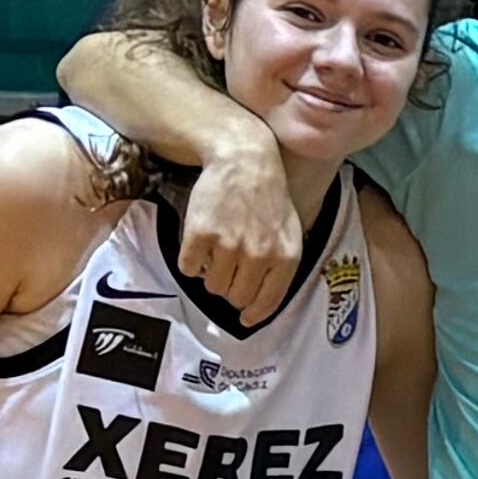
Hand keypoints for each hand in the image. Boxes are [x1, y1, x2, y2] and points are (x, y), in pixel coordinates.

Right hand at [167, 122, 303, 311]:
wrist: (245, 160)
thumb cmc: (268, 198)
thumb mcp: (289, 233)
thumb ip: (280, 267)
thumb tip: (258, 305)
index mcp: (285, 258)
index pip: (266, 303)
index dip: (252, 314)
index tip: (244, 318)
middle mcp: (259, 256)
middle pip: (235, 297)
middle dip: (229, 288)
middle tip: (227, 268)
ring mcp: (229, 245)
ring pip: (211, 285)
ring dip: (209, 274)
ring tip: (216, 250)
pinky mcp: (201, 233)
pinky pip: (188, 267)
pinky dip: (190, 261)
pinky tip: (200, 244)